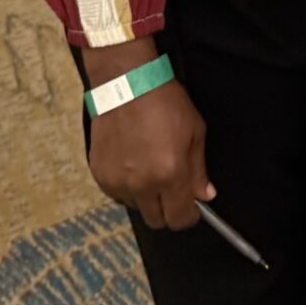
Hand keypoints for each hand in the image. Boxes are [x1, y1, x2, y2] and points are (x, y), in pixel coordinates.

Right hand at [83, 42, 213, 230]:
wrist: (127, 83)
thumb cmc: (164, 102)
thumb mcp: (194, 131)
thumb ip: (199, 169)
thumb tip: (205, 195)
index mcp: (170, 174)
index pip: (180, 218)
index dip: (189, 215)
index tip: (191, 207)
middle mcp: (142, 184)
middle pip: (156, 220)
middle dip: (167, 209)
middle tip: (171, 188)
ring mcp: (118, 181)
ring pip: (136, 207)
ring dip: (145, 196)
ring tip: (148, 167)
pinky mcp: (100, 175)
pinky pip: (116, 194)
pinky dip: (126, 185)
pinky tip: (131, 162)